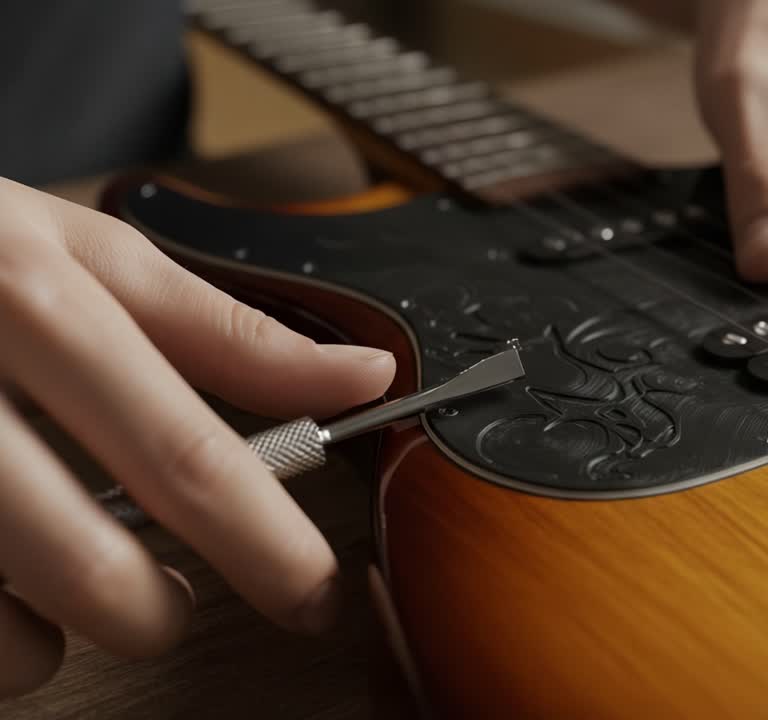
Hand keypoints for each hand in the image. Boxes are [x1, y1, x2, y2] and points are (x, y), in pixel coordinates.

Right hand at [0, 178, 394, 696]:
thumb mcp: (80, 255)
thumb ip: (223, 330)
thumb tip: (364, 375)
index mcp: (32, 301)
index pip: (182, 455)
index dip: (268, 546)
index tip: (314, 595)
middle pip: (87, 568)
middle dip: (153, 613)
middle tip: (166, 600)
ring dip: (53, 640)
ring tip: (58, 583)